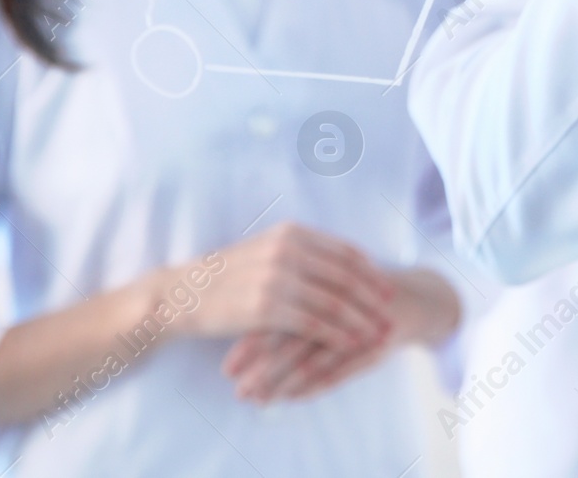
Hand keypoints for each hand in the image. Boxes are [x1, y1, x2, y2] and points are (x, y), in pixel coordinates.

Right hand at [173, 221, 394, 351]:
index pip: (344, 251)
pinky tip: (350, 345)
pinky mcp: (266, 307)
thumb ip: (301, 251)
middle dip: (372, 297)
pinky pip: (313, 323)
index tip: (387, 288)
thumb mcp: (267, 250)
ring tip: (377, 333)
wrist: (186, 293)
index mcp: (292, 233)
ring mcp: (277, 278)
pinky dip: (337, 335)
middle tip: (391, 314)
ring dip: (360, 319)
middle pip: (345, 276)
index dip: (370, 272)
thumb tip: (341, 262)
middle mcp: (287, 250)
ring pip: (333, 301)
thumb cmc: (229, 275)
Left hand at [223, 268, 460, 404]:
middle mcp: (334, 302)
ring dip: (281, 381)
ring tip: (256, 399)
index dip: (249, 339)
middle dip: (260, 366)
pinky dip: (312, 385)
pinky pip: (338, 370)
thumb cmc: (354, 291)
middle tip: (237, 387)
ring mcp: (353, 324)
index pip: (276, 312)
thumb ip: (288, 294)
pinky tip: (291, 397)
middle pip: (289, 336)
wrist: (407, 297)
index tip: (226, 366)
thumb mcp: (324, 282)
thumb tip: (239, 318)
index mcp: (316, 279)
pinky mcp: (371, 344)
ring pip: (311, 357)